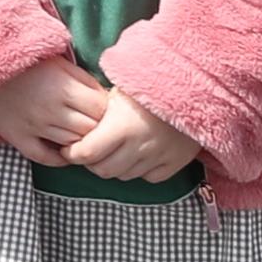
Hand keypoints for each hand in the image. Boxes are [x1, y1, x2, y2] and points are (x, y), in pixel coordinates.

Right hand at [0, 57, 109, 163]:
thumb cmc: (23, 60)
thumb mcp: (57, 60)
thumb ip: (83, 79)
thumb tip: (106, 99)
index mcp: (63, 88)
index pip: (101, 110)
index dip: (107, 108)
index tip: (103, 105)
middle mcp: (50, 110)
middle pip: (90, 129)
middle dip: (96, 125)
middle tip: (92, 119)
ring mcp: (33, 126)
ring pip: (72, 144)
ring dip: (79, 140)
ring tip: (78, 130)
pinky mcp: (17, 137)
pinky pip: (44, 157)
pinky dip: (59, 158)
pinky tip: (65, 151)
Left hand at [65, 85, 201, 186]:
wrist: (193, 85)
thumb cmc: (149, 84)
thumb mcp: (118, 91)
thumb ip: (97, 112)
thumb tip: (74, 125)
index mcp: (121, 127)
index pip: (86, 154)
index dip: (72, 154)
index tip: (68, 149)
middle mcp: (139, 146)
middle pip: (103, 170)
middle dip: (91, 163)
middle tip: (90, 152)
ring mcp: (159, 156)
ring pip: (125, 176)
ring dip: (115, 166)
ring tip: (115, 151)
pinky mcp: (176, 162)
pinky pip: (150, 177)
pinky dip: (141, 170)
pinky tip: (139, 155)